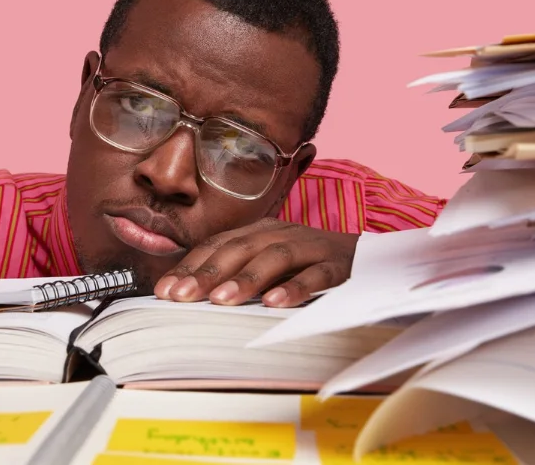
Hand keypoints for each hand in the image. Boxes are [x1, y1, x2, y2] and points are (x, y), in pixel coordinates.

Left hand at [152, 219, 356, 307]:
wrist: (369, 257)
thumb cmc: (308, 265)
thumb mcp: (268, 266)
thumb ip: (236, 276)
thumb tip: (189, 298)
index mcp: (261, 232)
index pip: (218, 245)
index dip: (191, 266)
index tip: (164, 290)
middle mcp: (282, 234)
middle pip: (240, 249)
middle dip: (207, 273)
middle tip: (181, 296)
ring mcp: (311, 247)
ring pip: (274, 258)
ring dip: (245, 279)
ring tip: (221, 300)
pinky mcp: (339, 266)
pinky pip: (316, 275)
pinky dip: (295, 288)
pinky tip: (275, 303)